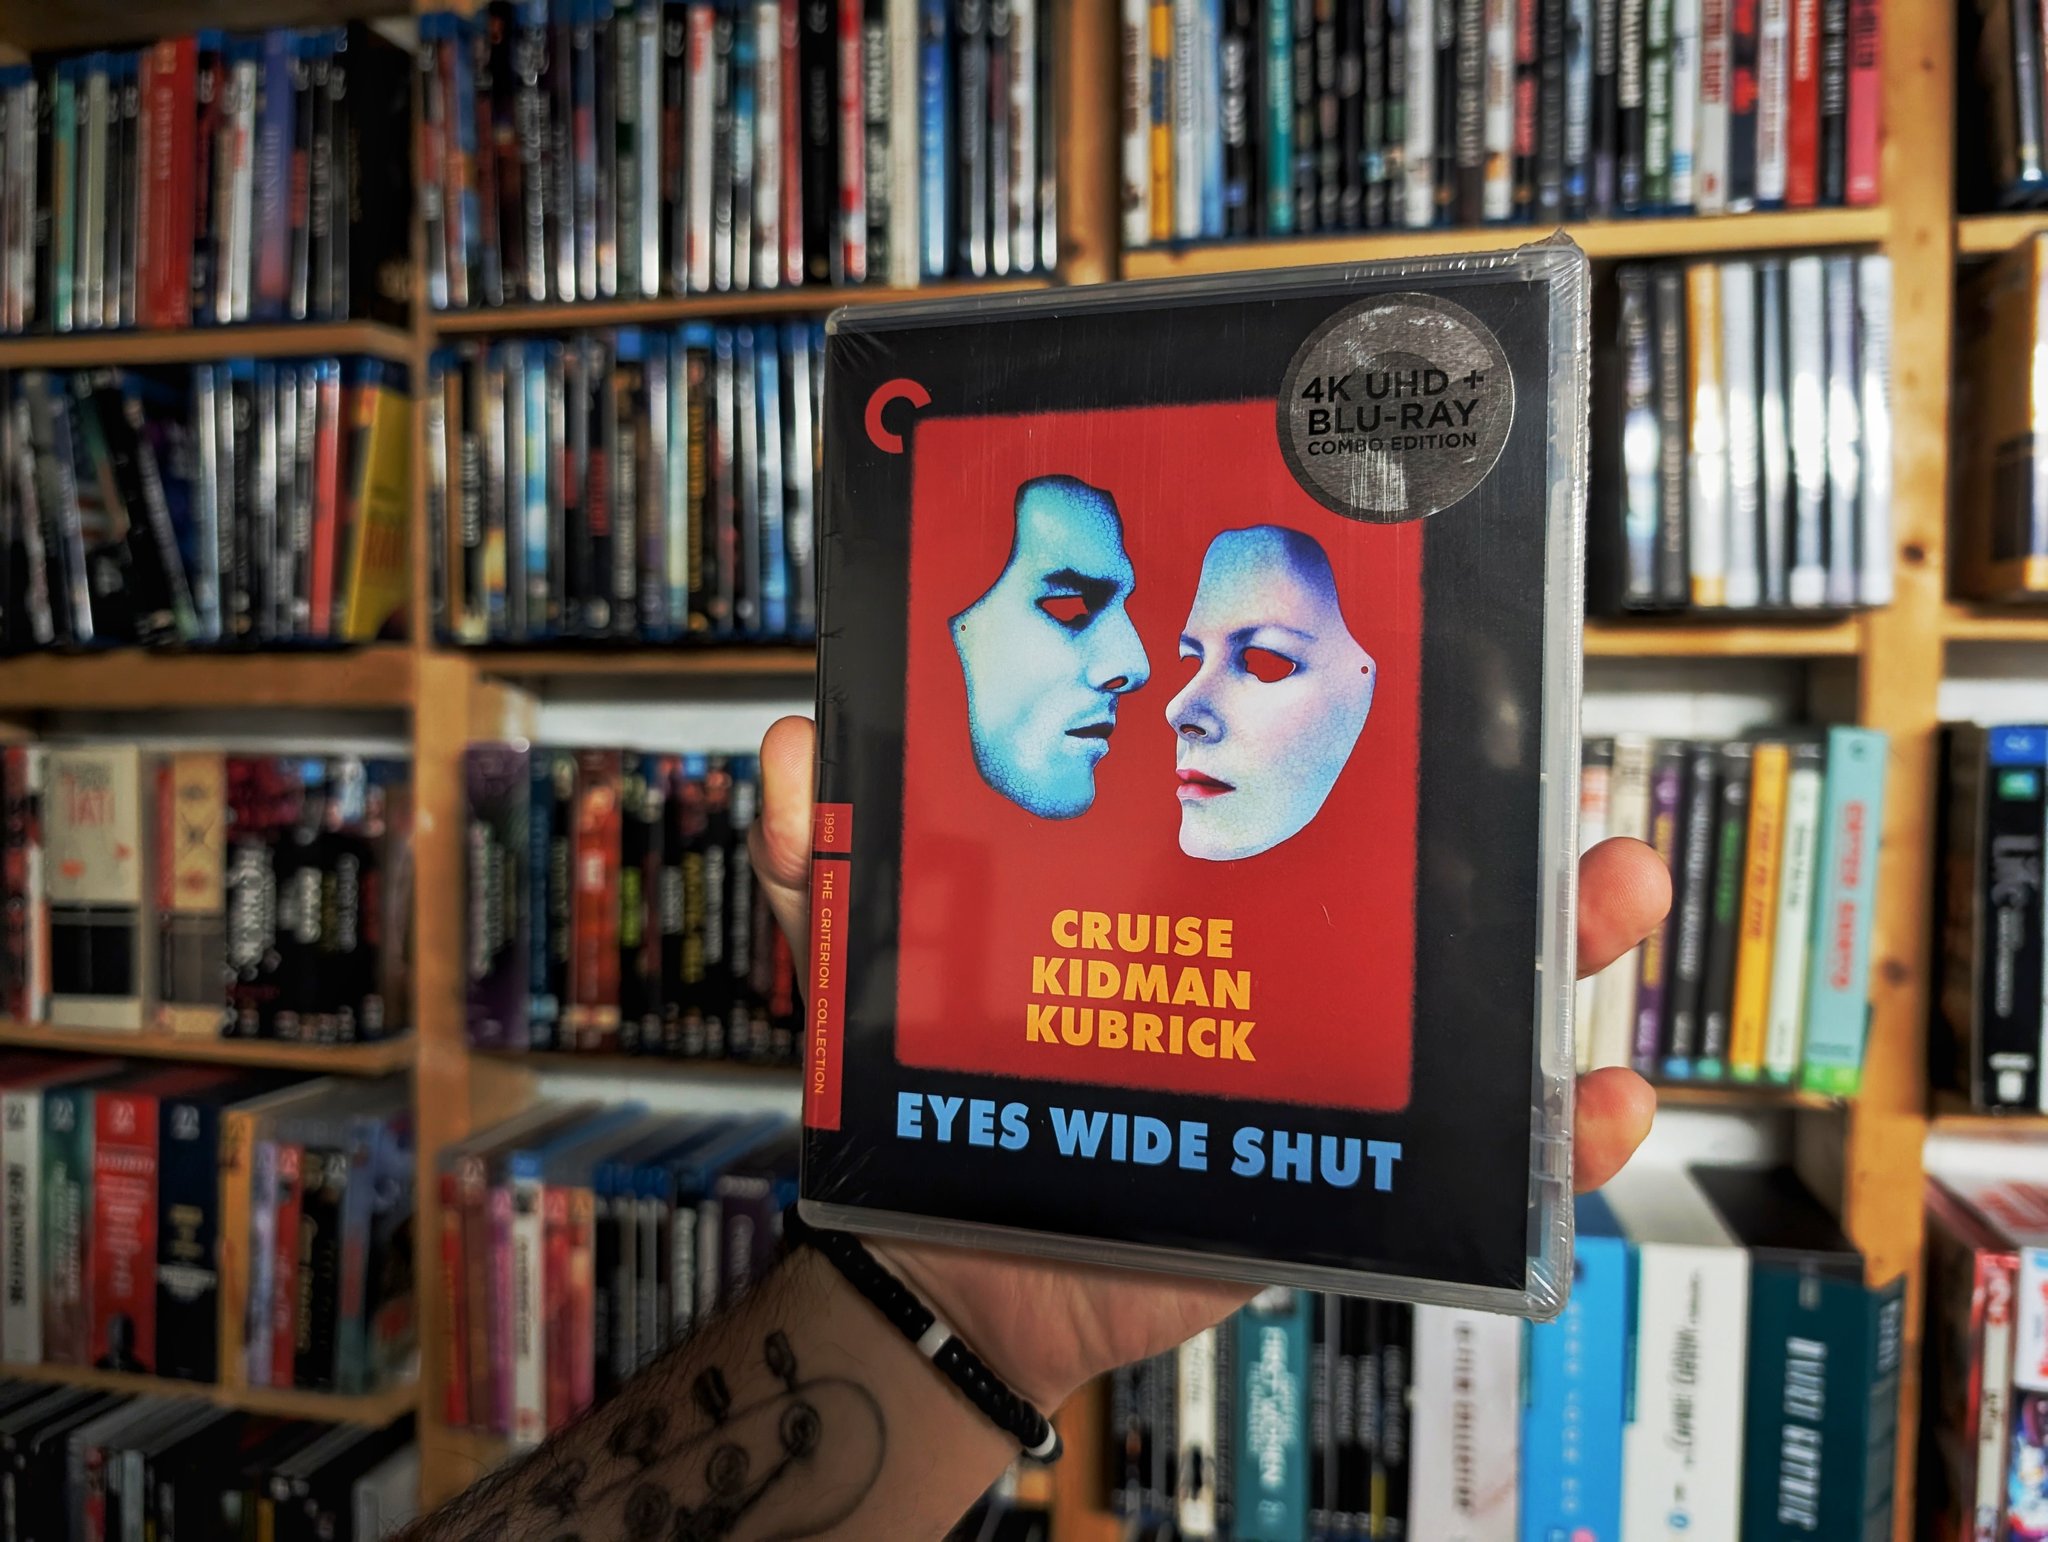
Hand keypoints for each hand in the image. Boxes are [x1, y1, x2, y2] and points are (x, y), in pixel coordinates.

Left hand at [750, 715, 1665, 1409]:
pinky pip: (1474, 1166)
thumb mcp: (861, 957)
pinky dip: (1558, 1144)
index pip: (1299, 795)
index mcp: (1184, 890)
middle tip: (1575, 786)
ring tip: (1620, 894)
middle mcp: (1274, 964)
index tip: (1442, 670)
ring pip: (1472, 1005)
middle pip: (1420, 888)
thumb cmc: (930, 1088)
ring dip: (1568, 948)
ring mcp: (1320, 1068)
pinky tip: (1611, 1110)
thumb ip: (814, 860)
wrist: (956, 1266)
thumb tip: (796, 749)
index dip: (1379, 739)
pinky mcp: (1343, 1178)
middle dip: (1516, 833)